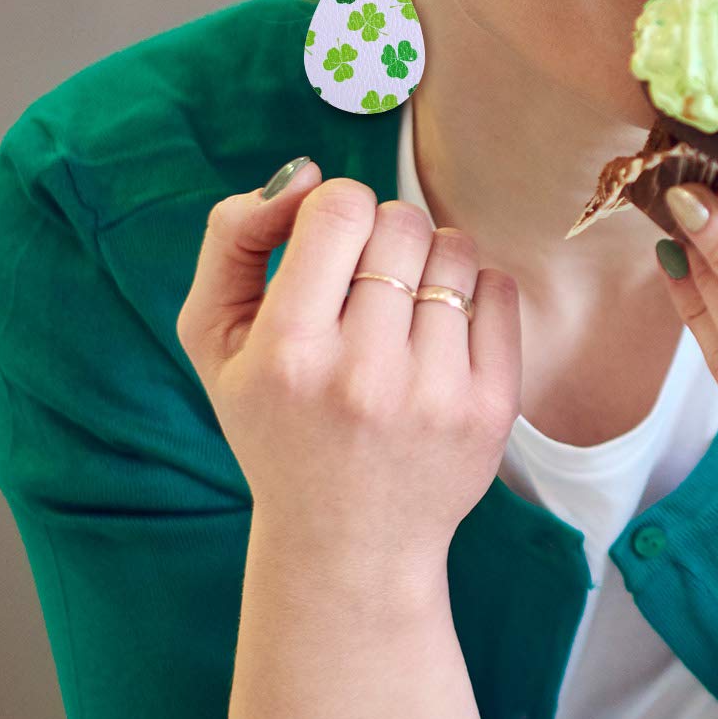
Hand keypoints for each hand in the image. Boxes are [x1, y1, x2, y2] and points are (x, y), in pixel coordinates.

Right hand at [175, 161, 521, 585]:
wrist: (346, 545)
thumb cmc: (276, 425)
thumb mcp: (216, 340)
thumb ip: (233, 239)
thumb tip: (304, 173)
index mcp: (288, 351)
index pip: (339, 207)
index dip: (335, 210)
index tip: (328, 248)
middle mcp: (363, 374)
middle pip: (402, 221)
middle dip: (383, 237)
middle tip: (365, 285)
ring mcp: (435, 393)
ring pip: (455, 249)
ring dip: (430, 262)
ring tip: (404, 310)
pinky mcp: (490, 408)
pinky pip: (501, 290)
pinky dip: (476, 294)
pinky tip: (442, 332)